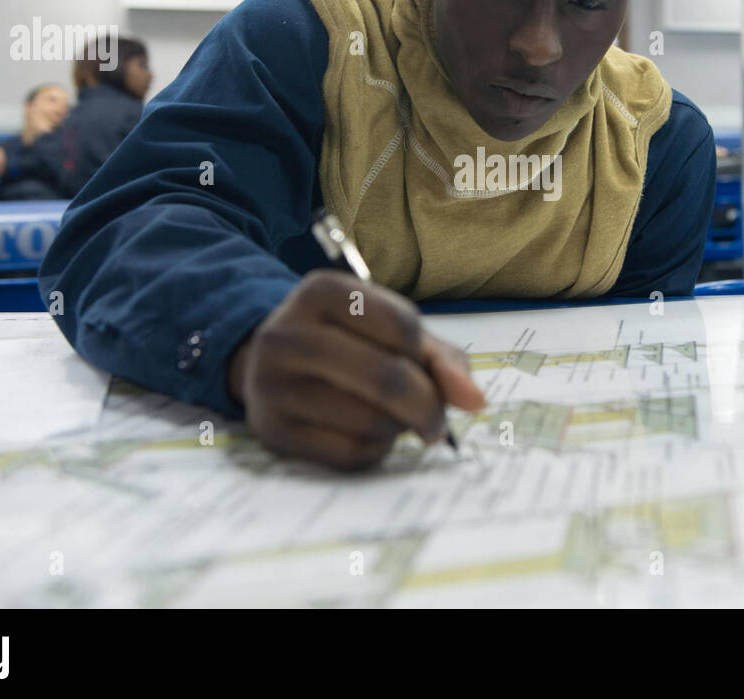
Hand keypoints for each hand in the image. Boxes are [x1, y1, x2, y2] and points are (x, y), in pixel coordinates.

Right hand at [226, 269, 485, 470]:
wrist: (267, 366)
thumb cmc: (347, 343)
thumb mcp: (389, 333)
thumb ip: (440, 360)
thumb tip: (475, 401)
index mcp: (321, 291)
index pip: (402, 325)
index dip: (425, 355)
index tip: (425, 369)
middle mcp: (286, 333)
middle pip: (386, 377)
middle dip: (426, 405)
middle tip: (435, 420)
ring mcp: (272, 384)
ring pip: (369, 420)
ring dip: (397, 428)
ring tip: (392, 419)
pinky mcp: (272, 431)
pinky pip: (348, 453)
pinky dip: (374, 450)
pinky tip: (367, 436)